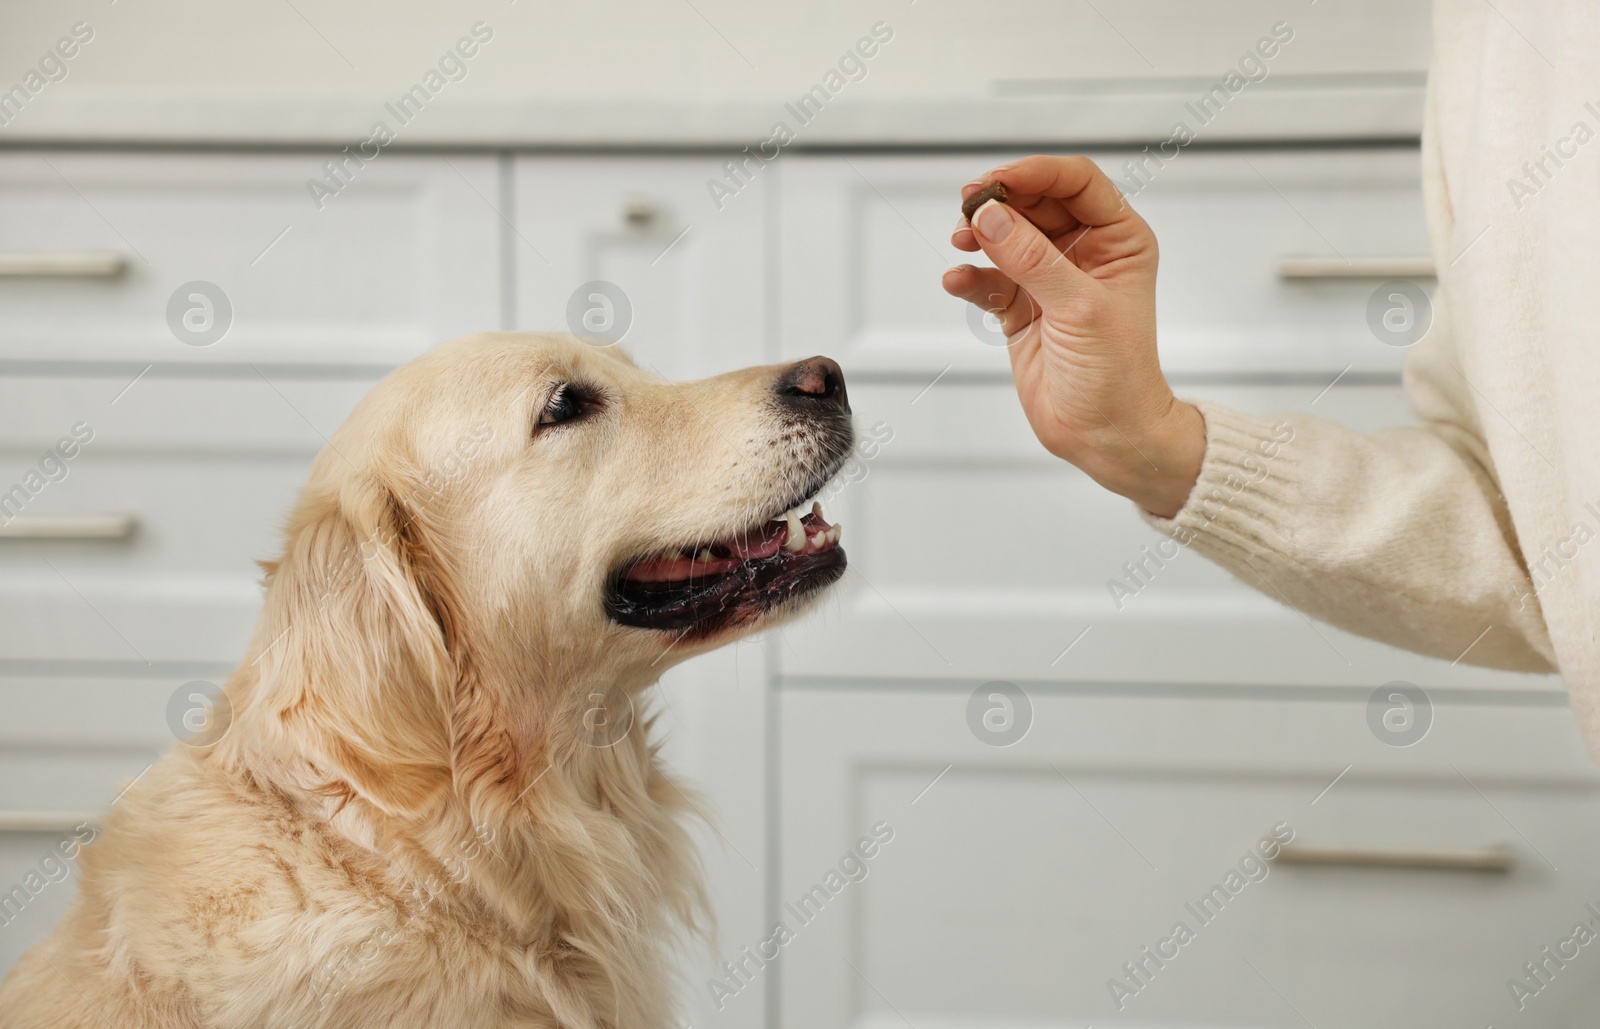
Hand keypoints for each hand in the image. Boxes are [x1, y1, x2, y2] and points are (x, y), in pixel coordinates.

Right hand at [941, 155, 1203, 517]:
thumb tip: (991, 215)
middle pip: (1034, 204)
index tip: (996, 182)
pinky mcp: (1022, 308)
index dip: (1035, 174)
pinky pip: (989, 279)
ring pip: (1007, 237)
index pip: (1076, 183)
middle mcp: (1085, 252)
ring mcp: (1050, 279)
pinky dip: (971, 277)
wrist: (1105, 435)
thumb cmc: (1118, 375)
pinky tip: (958, 281)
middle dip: (1000, 203)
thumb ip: (1032, 258)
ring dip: (981, 235)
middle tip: (967, 209)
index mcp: (1119, 239)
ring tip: (960, 241)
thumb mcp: (1079, 308)